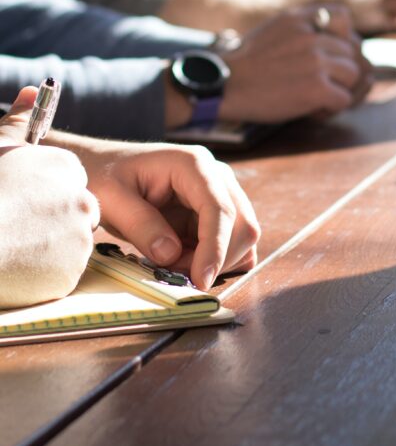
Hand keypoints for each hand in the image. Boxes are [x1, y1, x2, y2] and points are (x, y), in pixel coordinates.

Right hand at [0, 88, 98, 308]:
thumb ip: (19, 121)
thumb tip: (34, 91)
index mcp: (65, 168)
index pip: (68, 180)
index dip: (42, 193)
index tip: (20, 200)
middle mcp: (82, 199)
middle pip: (74, 211)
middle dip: (50, 220)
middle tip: (15, 226)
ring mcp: (79, 237)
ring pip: (68, 243)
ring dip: (46, 247)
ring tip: (11, 244)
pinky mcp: (72, 272)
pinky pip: (61, 272)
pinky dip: (42, 272)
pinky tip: (16, 266)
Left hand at [70, 139, 260, 290]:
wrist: (103, 167)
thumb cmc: (105, 176)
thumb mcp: (111, 199)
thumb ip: (141, 225)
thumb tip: (170, 254)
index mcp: (193, 164)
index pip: (219, 209)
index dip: (215, 248)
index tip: (200, 280)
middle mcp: (215, 176)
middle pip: (242, 224)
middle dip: (216, 258)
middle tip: (175, 274)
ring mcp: (219, 193)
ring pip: (241, 236)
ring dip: (214, 261)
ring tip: (173, 264)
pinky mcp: (214, 212)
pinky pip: (231, 242)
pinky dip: (215, 260)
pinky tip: (185, 261)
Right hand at [217, 5, 373, 123]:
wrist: (223, 86)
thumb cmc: (246, 64)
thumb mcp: (274, 30)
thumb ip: (303, 29)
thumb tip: (340, 43)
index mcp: (300, 17)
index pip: (343, 18)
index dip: (342, 38)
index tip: (328, 54)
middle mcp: (312, 35)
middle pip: (352, 52)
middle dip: (342, 71)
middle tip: (321, 85)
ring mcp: (316, 61)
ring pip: (354, 76)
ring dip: (340, 90)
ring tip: (316, 98)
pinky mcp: (316, 88)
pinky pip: (344, 100)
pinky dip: (331, 109)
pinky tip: (311, 110)